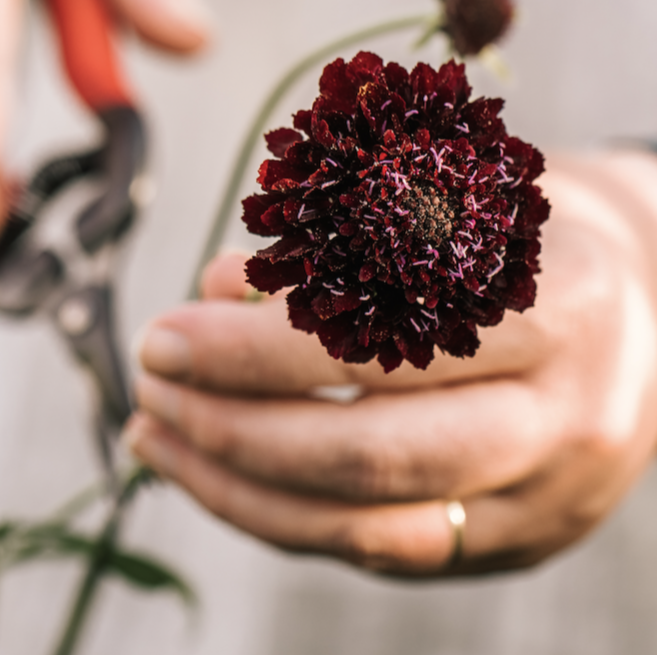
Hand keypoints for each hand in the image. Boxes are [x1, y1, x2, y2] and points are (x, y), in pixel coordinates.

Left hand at [128, 151, 656, 575]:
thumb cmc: (522, 239)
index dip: (259, 352)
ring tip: (153, 432)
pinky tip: (212, 474)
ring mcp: (548, 496)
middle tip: (148, 382)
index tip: (166, 334)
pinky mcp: (517, 541)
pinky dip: (283, 517)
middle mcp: (567, 415)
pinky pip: (381, 550)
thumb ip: (337, 248)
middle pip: (375, 450)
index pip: (385, 345)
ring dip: (238, 485)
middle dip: (235, 425)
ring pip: (371, 522)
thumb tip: (216, 288)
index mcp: (559, 305)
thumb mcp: (452, 205)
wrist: (642, 308)